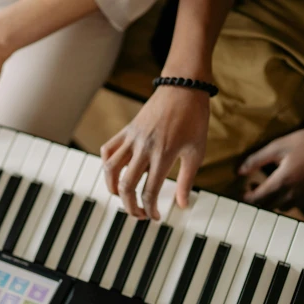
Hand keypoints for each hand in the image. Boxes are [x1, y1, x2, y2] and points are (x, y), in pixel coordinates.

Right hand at [101, 87, 209, 219]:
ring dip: (112, 188)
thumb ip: (187, 181)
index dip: (150, 209)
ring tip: (122, 197)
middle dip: (129, 206)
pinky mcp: (126, 130)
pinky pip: (108, 149)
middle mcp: (144, 148)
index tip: (154, 216)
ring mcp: (132, 138)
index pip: (149, 191)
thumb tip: (182, 206)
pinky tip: (116, 172)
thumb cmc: (194, 119)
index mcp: (163, 155)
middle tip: (138, 213)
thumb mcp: (196, 152)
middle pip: (126, 186)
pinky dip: (107, 164)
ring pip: (110, 169)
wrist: (184, 87)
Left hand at [238, 125, 303, 210]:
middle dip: (258, 199)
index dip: (247, 197)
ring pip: (282, 207)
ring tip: (272, 185)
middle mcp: (293, 194)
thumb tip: (239, 171)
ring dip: (273, 200)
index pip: (257, 199)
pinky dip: (288, 200)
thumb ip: (256, 160)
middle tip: (255, 185)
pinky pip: (297, 205)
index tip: (244, 190)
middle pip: (268, 206)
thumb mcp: (278, 146)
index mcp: (281, 182)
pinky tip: (289, 186)